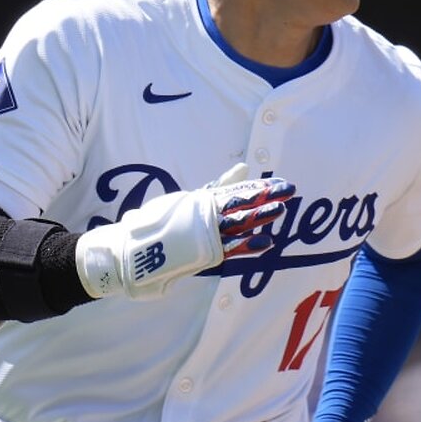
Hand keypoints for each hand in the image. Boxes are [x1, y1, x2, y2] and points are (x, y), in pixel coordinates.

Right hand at [76, 163, 294, 299]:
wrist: (129, 249)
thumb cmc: (161, 222)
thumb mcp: (193, 198)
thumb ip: (221, 185)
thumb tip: (243, 167)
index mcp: (202, 200)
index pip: (237, 190)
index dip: (260, 187)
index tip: (282, 182)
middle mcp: (203, 214)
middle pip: (240, 202)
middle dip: (266, 196)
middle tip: (291, 189)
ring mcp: (202, 233)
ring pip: (237, 222)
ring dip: (259, 216)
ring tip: (281, 209)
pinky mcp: (200, 253)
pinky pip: (228, 249)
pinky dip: (247, 246)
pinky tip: (266, 242)